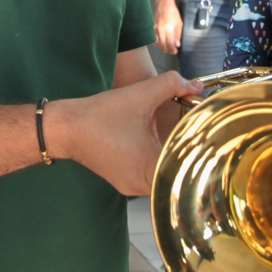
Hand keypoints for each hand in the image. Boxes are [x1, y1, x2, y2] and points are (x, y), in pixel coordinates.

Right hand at [54, 71, 201, 195]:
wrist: (65, 128)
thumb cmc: (99, 115)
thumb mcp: (140, 94)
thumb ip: (172, 84)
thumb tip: (195, 85)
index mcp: (147, 168)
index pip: (185, 170)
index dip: (198, 155)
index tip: (206, 140)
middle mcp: (139, 185)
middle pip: (175, 176)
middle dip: (186, 156)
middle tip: (198, 138)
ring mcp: (130, 187)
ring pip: (162, 178)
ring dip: (171, 159)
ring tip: (181, 141)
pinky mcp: (123, 182)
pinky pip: (148, 177)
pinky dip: (156, 162)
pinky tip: (159, 145)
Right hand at [154, 0, 182, 55]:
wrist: (164, 4)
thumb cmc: (173, 13)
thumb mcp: (179, 24)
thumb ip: (178, 35)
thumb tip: (177, 44)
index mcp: (168, 29)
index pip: (169, 44)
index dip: (172, 50)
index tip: (175, 51)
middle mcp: (160, 31)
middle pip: (162, 45)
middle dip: (167, 50)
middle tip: (172, 51)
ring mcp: (155, 29)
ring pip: (157, 43)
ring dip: (162, 47)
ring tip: (167, 48)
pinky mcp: (152, 28)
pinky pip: (154, 38)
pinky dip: (157, 42)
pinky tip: (161, 43)